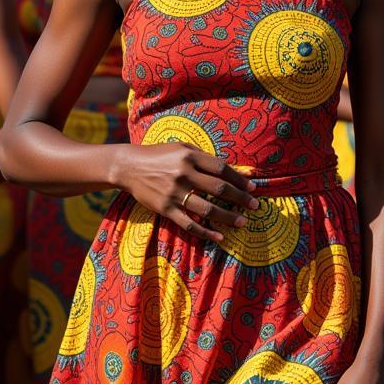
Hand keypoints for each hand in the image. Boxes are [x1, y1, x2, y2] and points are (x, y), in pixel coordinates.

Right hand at [118, 142, 258, 243]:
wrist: (128, 166)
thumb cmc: (158, 154)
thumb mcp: (180, 147)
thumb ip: (202, 156)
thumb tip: (227, 168)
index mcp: (189, 156)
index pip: (222, 169)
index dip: (240, 179)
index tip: (252, 187)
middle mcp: (183, 174)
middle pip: (219, 189)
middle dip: (241, 198)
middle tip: (255, 206)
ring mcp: (174, 193)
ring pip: (208, 209)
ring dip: (228, 217)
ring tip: (242, 222)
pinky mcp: (165, 209)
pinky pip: (189, 224)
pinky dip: (206, 232)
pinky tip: (220, 237)